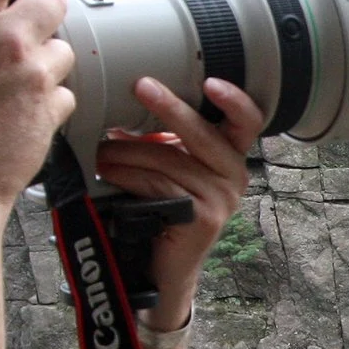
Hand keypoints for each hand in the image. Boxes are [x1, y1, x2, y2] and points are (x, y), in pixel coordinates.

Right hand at [0, 0, 75, 224]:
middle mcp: (6, 38)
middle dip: (41, 10)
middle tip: (17, 32)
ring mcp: (33, 75)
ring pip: (62, 49)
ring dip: (44, 60)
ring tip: (9, 85)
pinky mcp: (51, 111)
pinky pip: (63, 94)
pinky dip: (47, 101)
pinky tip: (17, 116)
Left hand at [92, 76, 263, 322]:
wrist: (164, 266)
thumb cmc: (163, 209)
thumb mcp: (172, 166)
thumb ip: (167, 138)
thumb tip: (130, 100)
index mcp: (231, 156)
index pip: (247, 121)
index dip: (234, 100)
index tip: (211, 81)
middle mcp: (235, 175)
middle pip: (202, 133)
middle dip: (168, 107)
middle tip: (140, 86)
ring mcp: (222, 199)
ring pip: (169, 159)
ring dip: (129, 151)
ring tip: (101, 151)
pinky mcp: (202, 218)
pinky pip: (160, 184)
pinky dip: (129, 176)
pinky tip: (109, 175)